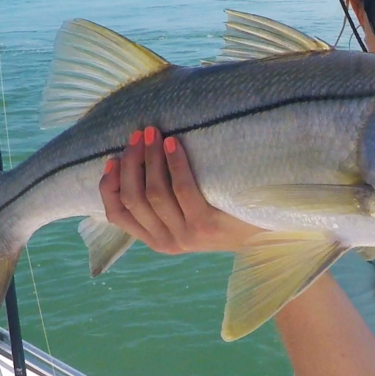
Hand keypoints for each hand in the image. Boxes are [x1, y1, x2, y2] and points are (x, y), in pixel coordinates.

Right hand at [99, 126, 264, 253]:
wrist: (266, 234)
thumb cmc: (224, 215)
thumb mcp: (188, 217)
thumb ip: (164, 204)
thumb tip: (136, 161)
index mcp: (156, 240)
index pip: (118, 214)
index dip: (109, 186)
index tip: (112, 159)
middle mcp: (167, 242)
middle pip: (134, 198)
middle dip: (131, 163)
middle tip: (137, 135)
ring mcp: (186, 235)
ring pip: (154, 192)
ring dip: (149, 158)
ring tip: (153, 133)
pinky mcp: (206, 225)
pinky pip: (182, 189)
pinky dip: (174, 163)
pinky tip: (172, 144)